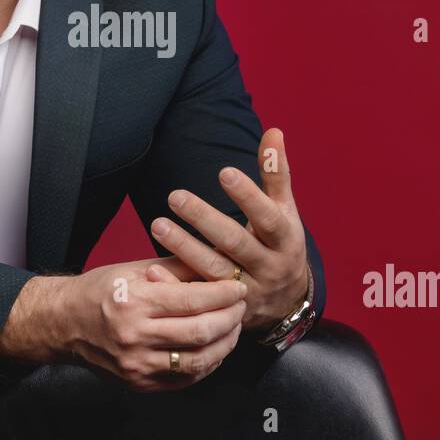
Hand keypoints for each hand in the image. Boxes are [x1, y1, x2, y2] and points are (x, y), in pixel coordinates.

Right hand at [61, 257, 246, 392]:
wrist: (64, 324)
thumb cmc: (99, 292)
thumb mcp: (134, 269)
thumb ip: (176, 267)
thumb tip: (216, 261)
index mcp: (133, 302)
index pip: (192, 300)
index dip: (223, 294)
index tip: (238, 287)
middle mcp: (134, 336)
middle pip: (200, 332)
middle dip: (230, 318)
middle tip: (241, 306)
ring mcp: (137, 365)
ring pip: (197, 360)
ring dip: (224, 344)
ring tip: (233, 327)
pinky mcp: (140, 383)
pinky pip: (185, 378)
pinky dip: (207, 364)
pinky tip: (215, 349)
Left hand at [147, 127, 309, 335]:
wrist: (287, 301)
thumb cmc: (281, 242)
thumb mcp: (285, 210)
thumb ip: (276, 173)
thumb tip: (273, 131)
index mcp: (285, 239)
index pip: (268, 216)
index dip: (248, 196)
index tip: (224, 172)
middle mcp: (268, 265)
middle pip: (235, 242)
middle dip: (205, 219)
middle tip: (175, 196)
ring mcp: (245, 290)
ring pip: (213, 270)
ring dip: (184, 248)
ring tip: (157, 224)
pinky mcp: (224, 308)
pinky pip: (198, 297)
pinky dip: (175, 284)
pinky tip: (152, 270)